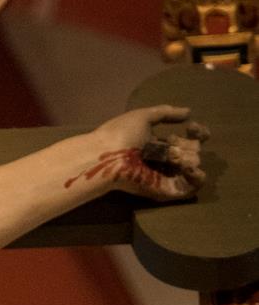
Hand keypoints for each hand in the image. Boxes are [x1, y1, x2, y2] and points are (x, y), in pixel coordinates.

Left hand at [83, 104, 207, 202]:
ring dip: (190, 157)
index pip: (188, 140)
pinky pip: (191, 188)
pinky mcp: (166, 191)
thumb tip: (188, 112)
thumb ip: (166, 113)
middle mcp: (163, 161)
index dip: (197, 132)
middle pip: (192, 152)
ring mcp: (165, 177)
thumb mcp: (144, 116)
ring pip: (194, 167)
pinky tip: (188, 167)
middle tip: (171, 143)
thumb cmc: (120, 134)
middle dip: (188, 144)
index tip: (192, 126)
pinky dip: (197, 177)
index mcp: (158, 145)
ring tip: (174, 154)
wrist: (107, 156)